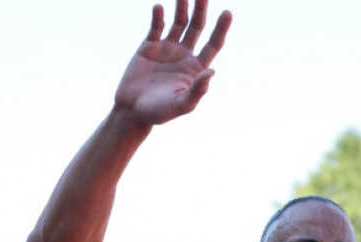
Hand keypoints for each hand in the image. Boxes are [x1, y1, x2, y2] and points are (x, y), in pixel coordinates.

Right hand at [114, 0, 231, 125]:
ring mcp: (167, 49)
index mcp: (196, 68)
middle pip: (197, 27)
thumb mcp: (181, 105)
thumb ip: (197, 91)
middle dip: (201, 11)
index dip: (221, 29)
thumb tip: (212, 71)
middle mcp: (184, 55)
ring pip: (179, 22)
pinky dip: (158, 16)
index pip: (213, 44)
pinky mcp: (149, 46)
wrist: (132, 111)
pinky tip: (159, 7)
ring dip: (182, 7)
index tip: (228, 12)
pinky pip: (156, 26)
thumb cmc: (159, 113)